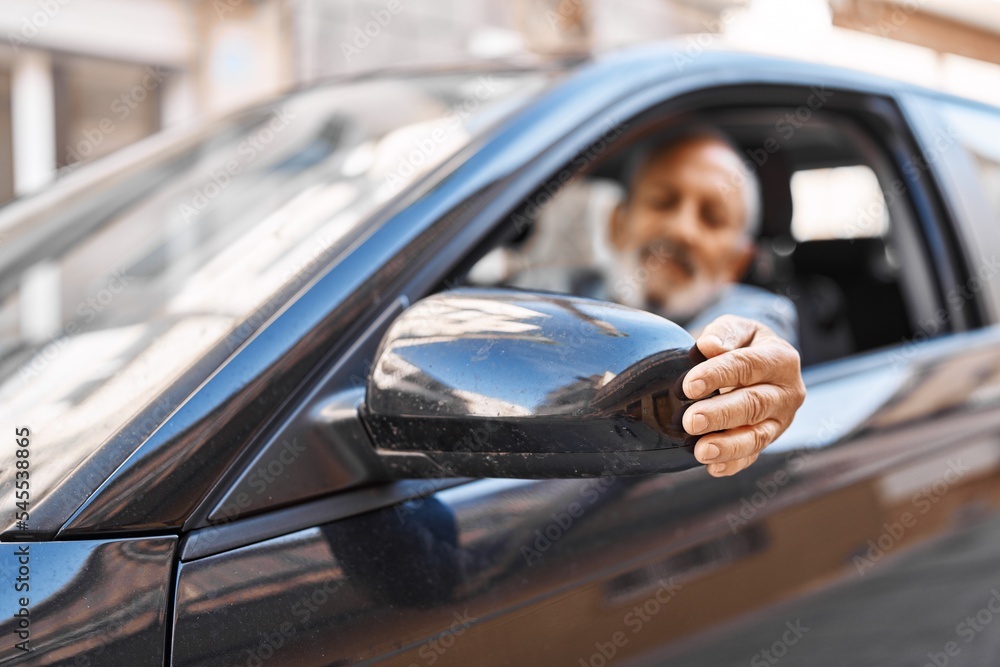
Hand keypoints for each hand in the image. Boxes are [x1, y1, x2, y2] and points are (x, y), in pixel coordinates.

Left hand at [681, 315, 805, 476]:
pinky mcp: (770, 439)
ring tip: (701, 451)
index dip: (718, 375)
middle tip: (691, 421)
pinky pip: (753, 455)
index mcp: (780, 358)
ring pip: (758, 436)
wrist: (759, 362)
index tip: (690, 386)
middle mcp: (787, 391)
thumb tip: (709, 345)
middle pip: (754, 404)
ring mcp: (781, 420)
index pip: (748, 366)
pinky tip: (712, 468)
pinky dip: (733, 464)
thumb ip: (724, 334)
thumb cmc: (741, 343)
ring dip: (728, 446)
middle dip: (721, 414)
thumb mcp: (737, 329)